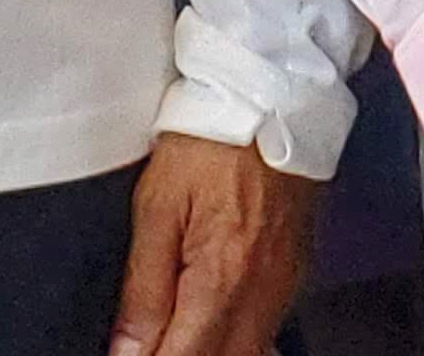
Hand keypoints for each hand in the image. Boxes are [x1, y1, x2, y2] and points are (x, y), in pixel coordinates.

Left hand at [110, 133, 319, 355]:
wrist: (272, 93)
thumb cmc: (210, 140)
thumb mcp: (157, 206)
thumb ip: (143, 288)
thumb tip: (127, 351)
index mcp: (220, 279)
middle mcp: (260, 292)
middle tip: (151, 344)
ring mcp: (285, 284)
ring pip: (250, 353)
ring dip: (212, 352)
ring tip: (178, 334)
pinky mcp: (296, 270)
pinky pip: (269, 328)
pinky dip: (240, 340)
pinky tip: (216, 327)